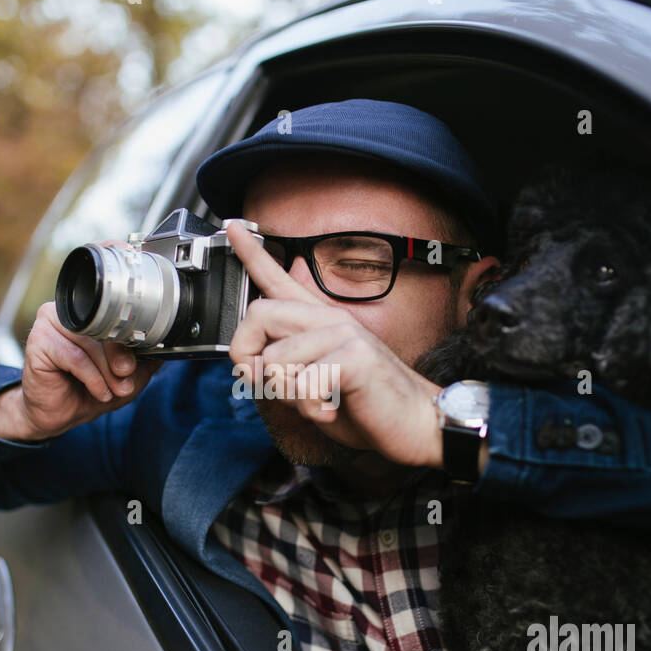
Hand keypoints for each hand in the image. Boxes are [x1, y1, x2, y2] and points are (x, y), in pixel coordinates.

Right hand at [0, 240, 161, 440]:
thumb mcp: (128, 375)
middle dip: (123, 357)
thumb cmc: (90, 389)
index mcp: (91, 311)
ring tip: (112, 389)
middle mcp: (71, 310)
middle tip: (127, 376)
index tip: (133, 253)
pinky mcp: (38, 341)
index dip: (117, 262)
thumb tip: (161, 345)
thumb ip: (143, 357)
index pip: (105, 284)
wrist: (59, 414)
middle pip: (107, 323)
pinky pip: (76, 357)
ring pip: (93, 342)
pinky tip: (98, 390)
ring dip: (108, 373)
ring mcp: (51, 321)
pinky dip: (93, 379)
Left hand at [225, 221, 444, 467]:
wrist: (417, 422)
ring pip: (275, 360)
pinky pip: (302, 383)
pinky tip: (331, 410)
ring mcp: (344, 334)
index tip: (232, 228)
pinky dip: (310, 408)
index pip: (280, 280)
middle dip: (248, 357)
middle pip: (259, 314)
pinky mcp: (355, 356)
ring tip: (318, 402)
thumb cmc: (367, 406)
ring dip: (287, 395)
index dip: (252, 254)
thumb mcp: (316, 386)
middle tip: (270, 385)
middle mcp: (331, 319)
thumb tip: (255, 363)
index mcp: (321, 322)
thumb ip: (287, 369)